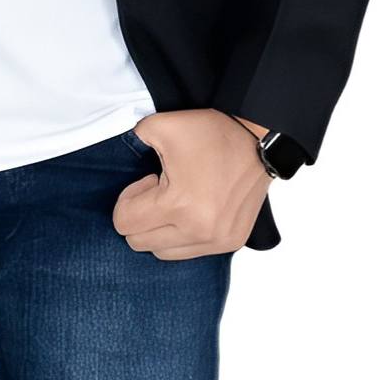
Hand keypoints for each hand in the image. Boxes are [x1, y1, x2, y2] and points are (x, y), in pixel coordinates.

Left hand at [112, 109, 268, 258]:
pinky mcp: (230, 243)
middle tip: (161, 191)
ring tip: (177, 201)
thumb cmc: (211, 134)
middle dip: (141, 217)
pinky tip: (193, 210)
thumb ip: (130, 140)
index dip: (128, 199)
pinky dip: (182, 236)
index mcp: (178, 205)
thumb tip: (121, 155)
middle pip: (139, 243)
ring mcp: (217, 240)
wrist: (259, 140)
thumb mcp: (159, 126)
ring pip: (163, 253)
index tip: (149, 181)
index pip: (124, 224)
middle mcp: (199, 230)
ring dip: (160, 230)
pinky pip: (190, 252)